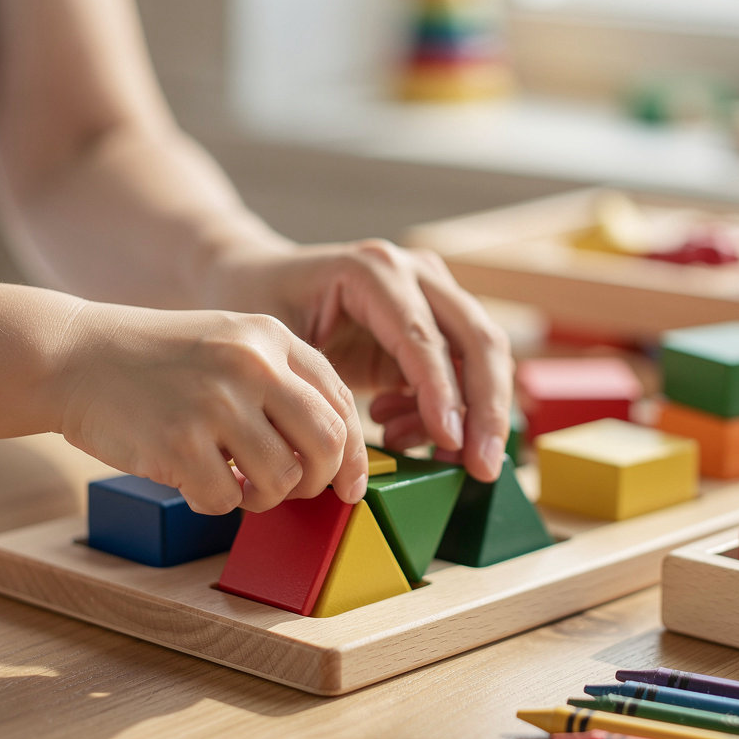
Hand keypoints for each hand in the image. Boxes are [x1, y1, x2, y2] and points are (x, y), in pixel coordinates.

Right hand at [58, 302, 366, 513]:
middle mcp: (251, 365)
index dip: (355, 454)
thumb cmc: (161, 360)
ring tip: (234, 481)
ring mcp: (215, 403)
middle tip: (296, 489)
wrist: (74, 355)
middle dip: (321, 481)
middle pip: (327, 444)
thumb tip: (339, 451)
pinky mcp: (178, 442)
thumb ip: (285, 383)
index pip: (341, 403)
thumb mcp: (232, 344)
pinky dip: (213, 502)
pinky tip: (191, 478)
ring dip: (264, 497)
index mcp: (271, 337)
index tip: (351, 485)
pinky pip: (225, 500)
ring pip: (283, 480)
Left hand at [206, 238, 513, 481]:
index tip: (450, 443)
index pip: (425, 337)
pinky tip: (398, 431)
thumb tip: (350, 452)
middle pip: (478, 340)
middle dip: (485, 409)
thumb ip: (316, 388)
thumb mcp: (274, 345)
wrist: (253, 280)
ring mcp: (432, 293)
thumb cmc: (255, 308)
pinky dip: (444, 413)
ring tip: (410, 447)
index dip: (443, 394)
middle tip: (481, 468)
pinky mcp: (436, 324)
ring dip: (470, 416)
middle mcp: (414, 273)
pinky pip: (463, 373)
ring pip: (484, 356)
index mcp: (372, 270)